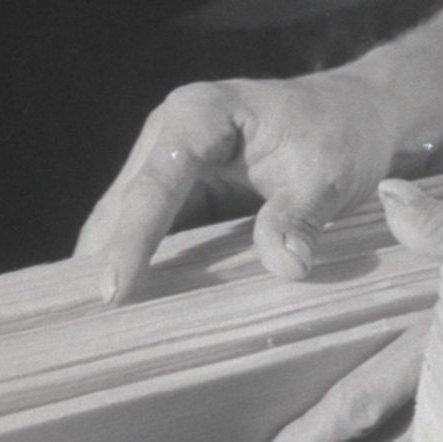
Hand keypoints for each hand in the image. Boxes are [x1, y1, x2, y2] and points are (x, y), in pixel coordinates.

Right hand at [78, 74, 404, 300]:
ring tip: (95, 327)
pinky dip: (138, 265)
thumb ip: (299, 218)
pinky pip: (147, 230)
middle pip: (122, 204)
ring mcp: (166, 161)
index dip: (130, 240)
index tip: (112, 292)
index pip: (154, 185)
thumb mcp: (327, 175)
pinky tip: (128, 308)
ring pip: (123, 219)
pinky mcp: (177, 190)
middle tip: (89, 326)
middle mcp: (168, 133)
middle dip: (104, 258)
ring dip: (112, 265)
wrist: (353, 114)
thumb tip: (286, 268)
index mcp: (198, 114)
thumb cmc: (339, 134)